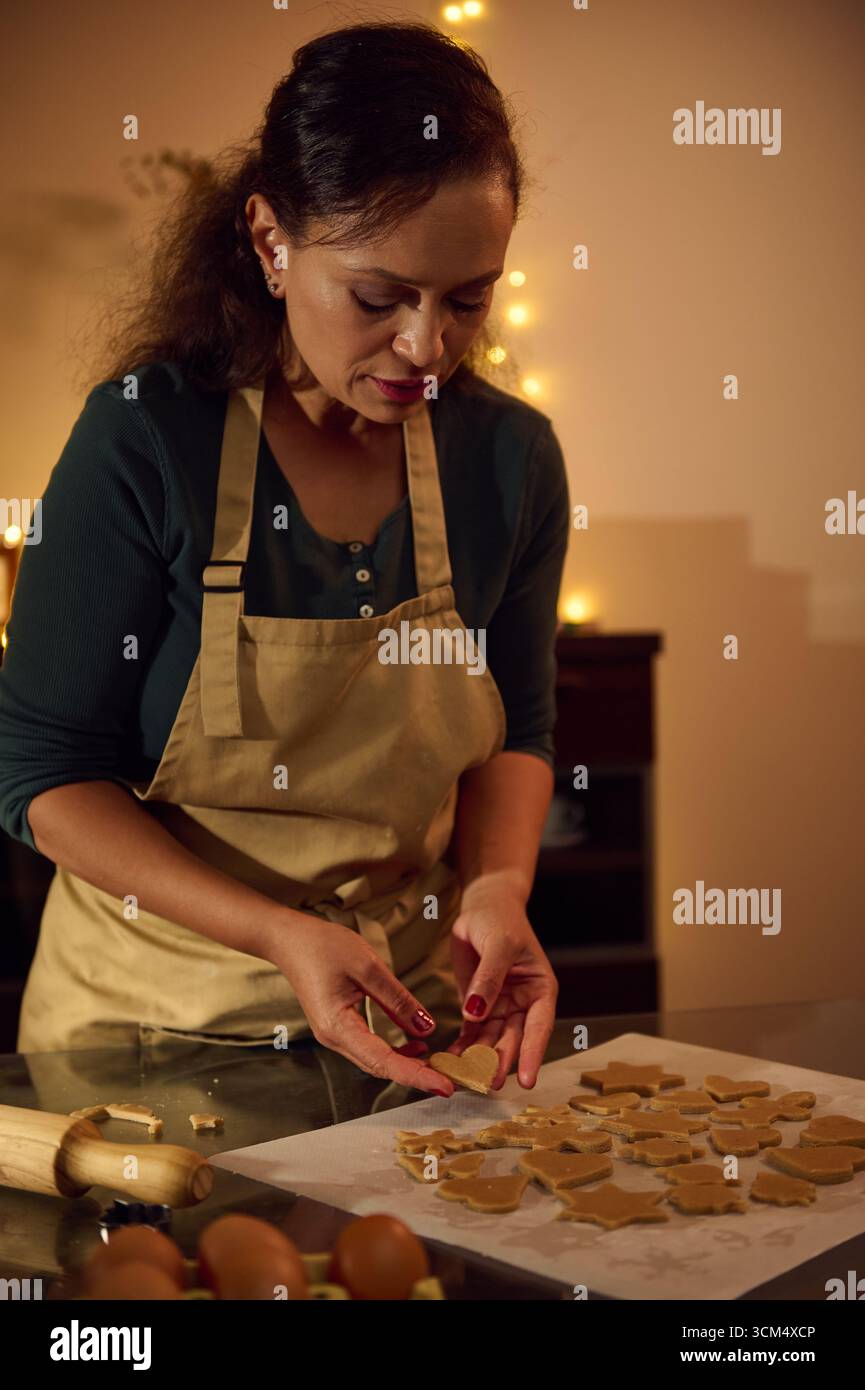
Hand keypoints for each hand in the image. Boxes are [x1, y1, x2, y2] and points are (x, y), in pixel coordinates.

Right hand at [266, 913, 454, 1095]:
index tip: (444, 1085)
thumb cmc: (323, 946)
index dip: (416, 1076)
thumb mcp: (368, 966)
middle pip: (380, 1067)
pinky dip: (394, 1052)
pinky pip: (370, 1048)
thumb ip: (398, 1000)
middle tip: (450, 1079)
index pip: (383, 1061)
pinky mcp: (339, 1028)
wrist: (290, 940)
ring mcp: (335, 1035)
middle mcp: (334, 1038)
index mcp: (338, 1026)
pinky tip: (415, 1045)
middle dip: (416, 1075)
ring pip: (375, 1061)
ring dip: (406, 1065)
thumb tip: (427, 1028)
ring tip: (438, 1064)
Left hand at [448, 880, 557, 1089]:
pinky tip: (449, 1061)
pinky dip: (461, 1047)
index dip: (532, 1054)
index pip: (539, 1027)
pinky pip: (470, 1033)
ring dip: (479, 1059)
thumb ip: (489, 979)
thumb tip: (476, 1013)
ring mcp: (500, 1008)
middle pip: (513, 1039)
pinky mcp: (477, 1007)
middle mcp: (523, 1004)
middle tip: (488, 1084)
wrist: (485, 907)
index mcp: (541, 990)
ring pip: (491, 1041)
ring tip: (465, 1079)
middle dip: (501, 1062)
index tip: (526, 1080)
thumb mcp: (499, 945)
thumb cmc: (501, 921)